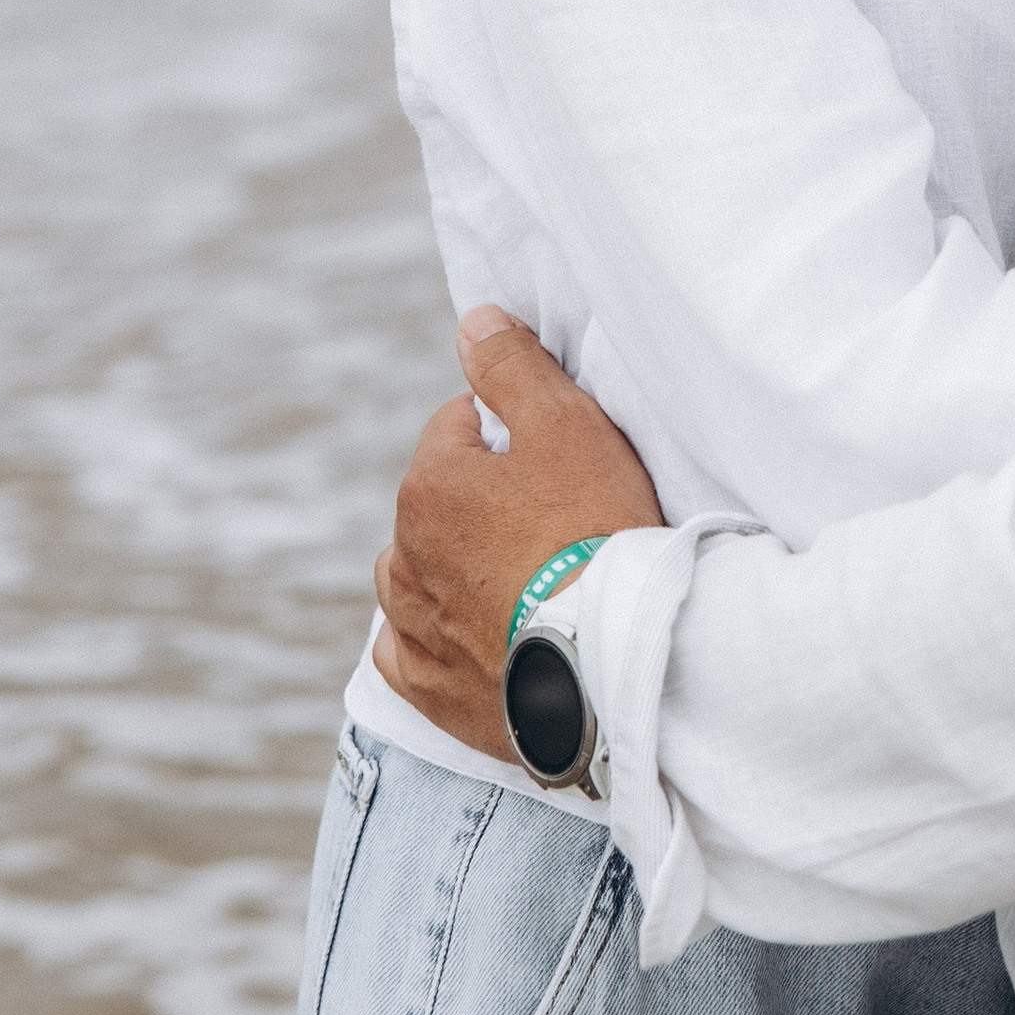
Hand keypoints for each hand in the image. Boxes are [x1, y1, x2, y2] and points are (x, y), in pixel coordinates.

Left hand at [372, 308, 663, 758]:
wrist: (611, 661)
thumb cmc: (595, 532)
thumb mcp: (566, 424)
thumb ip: (511, 367)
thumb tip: (472, 323)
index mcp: (427, 486)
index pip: (461, 427)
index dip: (515, 432)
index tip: (563, 457)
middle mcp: (403, 557)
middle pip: (441, 502)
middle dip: (485, 500)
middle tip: (560, 518)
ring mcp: (413, 629)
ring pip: (417, 576)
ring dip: (452, 568)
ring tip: (522, 578)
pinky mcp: (431, 692)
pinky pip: (411, 654)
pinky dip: (436, 639)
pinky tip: (476, 634)